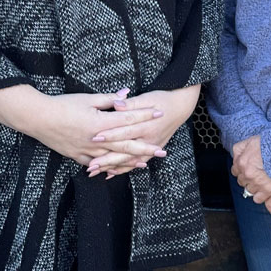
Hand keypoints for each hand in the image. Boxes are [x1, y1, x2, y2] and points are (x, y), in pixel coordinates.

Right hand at [33, 90, 160, 166]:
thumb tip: (126, 95)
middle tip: (162, 150)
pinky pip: (97, 164)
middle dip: (146, 147)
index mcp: (100, 122)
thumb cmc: (62, 105)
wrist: (39, 118)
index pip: (128, 118)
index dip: (145, 115)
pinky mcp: (78, 156)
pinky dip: (109, 167)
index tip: (159, 114)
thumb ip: (109, 99)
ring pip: (114, 158)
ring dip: (131, 161)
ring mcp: (88, 150)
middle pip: (126, 144)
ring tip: (146, 162)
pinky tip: (117, 170)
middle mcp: (97, 140)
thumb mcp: (87, 98)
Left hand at [86, 86, 200, 177]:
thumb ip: (130, 103)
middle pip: (126, 151)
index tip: (94, 138)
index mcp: (147, 125)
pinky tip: (109, 173)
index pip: (126, 131)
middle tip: (91, 165)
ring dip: (111, 167)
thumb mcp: (146, 97)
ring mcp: (151, 147)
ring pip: (129, 161)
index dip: (110, 135)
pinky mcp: (151, 152)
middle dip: (107, 159)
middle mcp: (149, 139)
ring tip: (94, 172)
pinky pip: (135, 163)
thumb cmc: (161, 99)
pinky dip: (122, 169)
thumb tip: (117, 104)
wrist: (179, 107)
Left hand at [231, 135, 270, 202]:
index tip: (247, 170)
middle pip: (242, 182)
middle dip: (248, 179)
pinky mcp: (267, 190)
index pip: (235, 172)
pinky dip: (260, 195)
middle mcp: (247, 174)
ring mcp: (256, 183)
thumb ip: (239, 150)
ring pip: (249, 190)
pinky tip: (264, 189)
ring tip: (262, 181)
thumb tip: (236, 157)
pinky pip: (257, 199)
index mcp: (241, 163)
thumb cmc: (269, 145)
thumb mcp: (249, 141)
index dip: (242, 171)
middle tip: (256, 175)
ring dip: (254, 187)